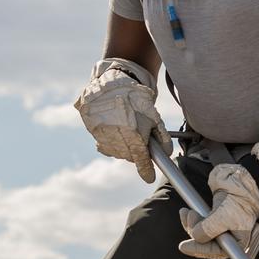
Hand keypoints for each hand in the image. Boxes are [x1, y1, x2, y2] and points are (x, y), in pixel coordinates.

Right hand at [74, 58, 170, 183]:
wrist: (112, 80)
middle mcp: (114, 134)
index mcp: (131, 132)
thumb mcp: (153, 114)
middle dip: (135, 153)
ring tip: (126, 132)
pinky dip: (110, 143)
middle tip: (139, 143)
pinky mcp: (90, 127)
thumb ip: (161, 135)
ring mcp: (100, 132)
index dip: (145, 169)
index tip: (149, 178)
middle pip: (127, 156)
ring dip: (122, 148)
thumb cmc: (136, 97)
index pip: (140, 158)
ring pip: (114, 151)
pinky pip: (102, 144)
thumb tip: (167, 153)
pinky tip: (115, 131)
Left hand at [179, 163, 258, 258]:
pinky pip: (200, 225)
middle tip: (189, 217)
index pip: (217, 252)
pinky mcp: (215, 220)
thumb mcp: (224, 215)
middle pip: (207, 244)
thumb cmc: (238, 198)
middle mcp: (231, 238)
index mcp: (239, 242)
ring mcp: (223, 230)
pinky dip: (192, 220)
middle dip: (194, 232)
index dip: (199, 250)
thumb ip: (209, 229)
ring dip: (191, 224)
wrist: (238, 179)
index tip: (184, 246)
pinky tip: (186, 212)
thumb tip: (196, 237)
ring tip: (186, 212)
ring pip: (201, 234)